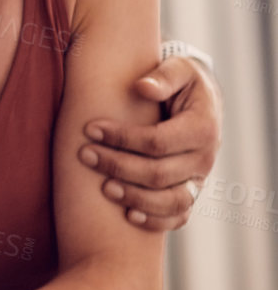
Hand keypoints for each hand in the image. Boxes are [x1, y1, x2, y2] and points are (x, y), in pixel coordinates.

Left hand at [81, 55, 221, 230]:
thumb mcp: (178, 68)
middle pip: (158, 174)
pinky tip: (128, 215)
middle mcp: (205, 158)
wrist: (199, 99)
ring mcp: (198, 178)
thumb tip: (142, 87)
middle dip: (117, 166)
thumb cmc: (181, 81)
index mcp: (203, 128)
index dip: (121, 138)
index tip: (90, 129)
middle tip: (84, 154)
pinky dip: (156, 220)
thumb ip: (163, 75)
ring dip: (135, 198)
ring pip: (171, 201)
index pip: (157, 142)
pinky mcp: (190, 191)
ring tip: (103, 188)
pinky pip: (178, 216)